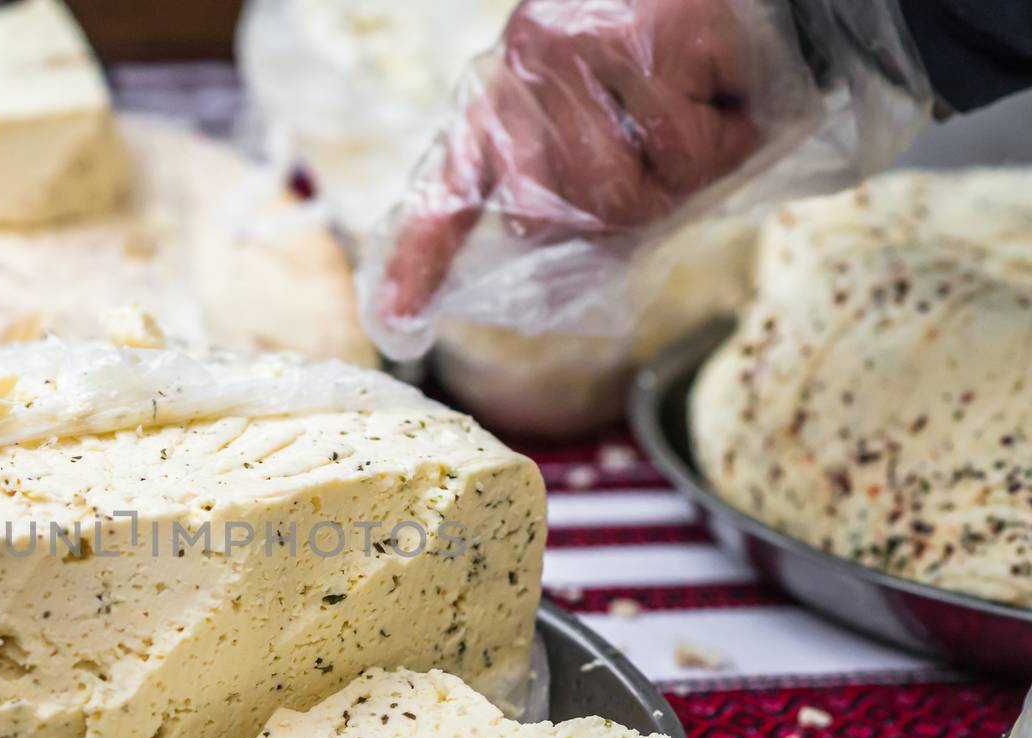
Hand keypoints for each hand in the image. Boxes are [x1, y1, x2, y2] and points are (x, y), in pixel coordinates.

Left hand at [379, 0, 762, 321]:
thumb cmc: (692, 59)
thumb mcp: (619, 126)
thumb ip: (577, 191)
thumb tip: (558, 260)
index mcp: (508, 93)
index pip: (452, 187)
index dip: (419, 258)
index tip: (392, 319)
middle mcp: (521, 67)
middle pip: (550, 218)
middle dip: (621, 208)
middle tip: (666, 151)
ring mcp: (572, 52)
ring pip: (616, 196)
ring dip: (680, 175)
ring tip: (700, 112)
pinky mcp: (637, 40)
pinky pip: (680, 150)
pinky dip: (724, 138)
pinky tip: (724, 88)